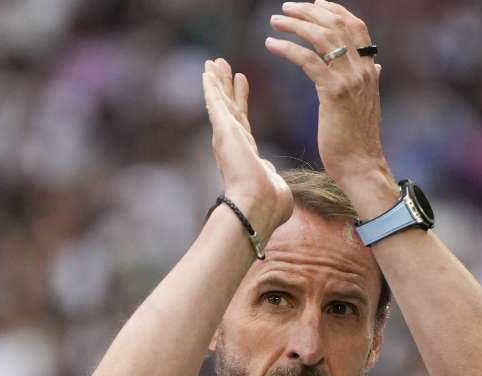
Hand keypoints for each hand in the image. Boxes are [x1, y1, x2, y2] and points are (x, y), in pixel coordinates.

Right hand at [202, 58, 292, 232]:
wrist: (257, 206)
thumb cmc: (270, 205)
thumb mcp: (274, 186)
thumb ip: (271, 177)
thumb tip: (272, 178)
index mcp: (246, 155)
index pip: (243, 122)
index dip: (241, 100)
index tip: (241, 81)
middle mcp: (233, 144)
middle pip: (229, 108)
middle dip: (226, 86)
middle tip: (223, 65)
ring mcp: (226, 137)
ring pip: (220, 102)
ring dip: (217, 81)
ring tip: (215, 62)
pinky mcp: (223, 132)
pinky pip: (215, 103)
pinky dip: (210, 87)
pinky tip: (207, 72)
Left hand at [266, 1, 390, 184]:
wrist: (361, 165)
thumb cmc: (359, 139)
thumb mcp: (367, 102)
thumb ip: (369, 79)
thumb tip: (375, 65)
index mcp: (369, 68)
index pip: (356, 26)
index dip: (335, 10)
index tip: (315, 3)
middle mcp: (362, 69)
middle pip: (336, 24)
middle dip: (309, 12)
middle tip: (286, 8)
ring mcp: (350, 79)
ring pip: (321, 37)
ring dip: (295, 25)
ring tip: (276, 22)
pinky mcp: (333, 92)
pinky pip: (307, 60)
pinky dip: (287, 48)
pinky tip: (271, 45)